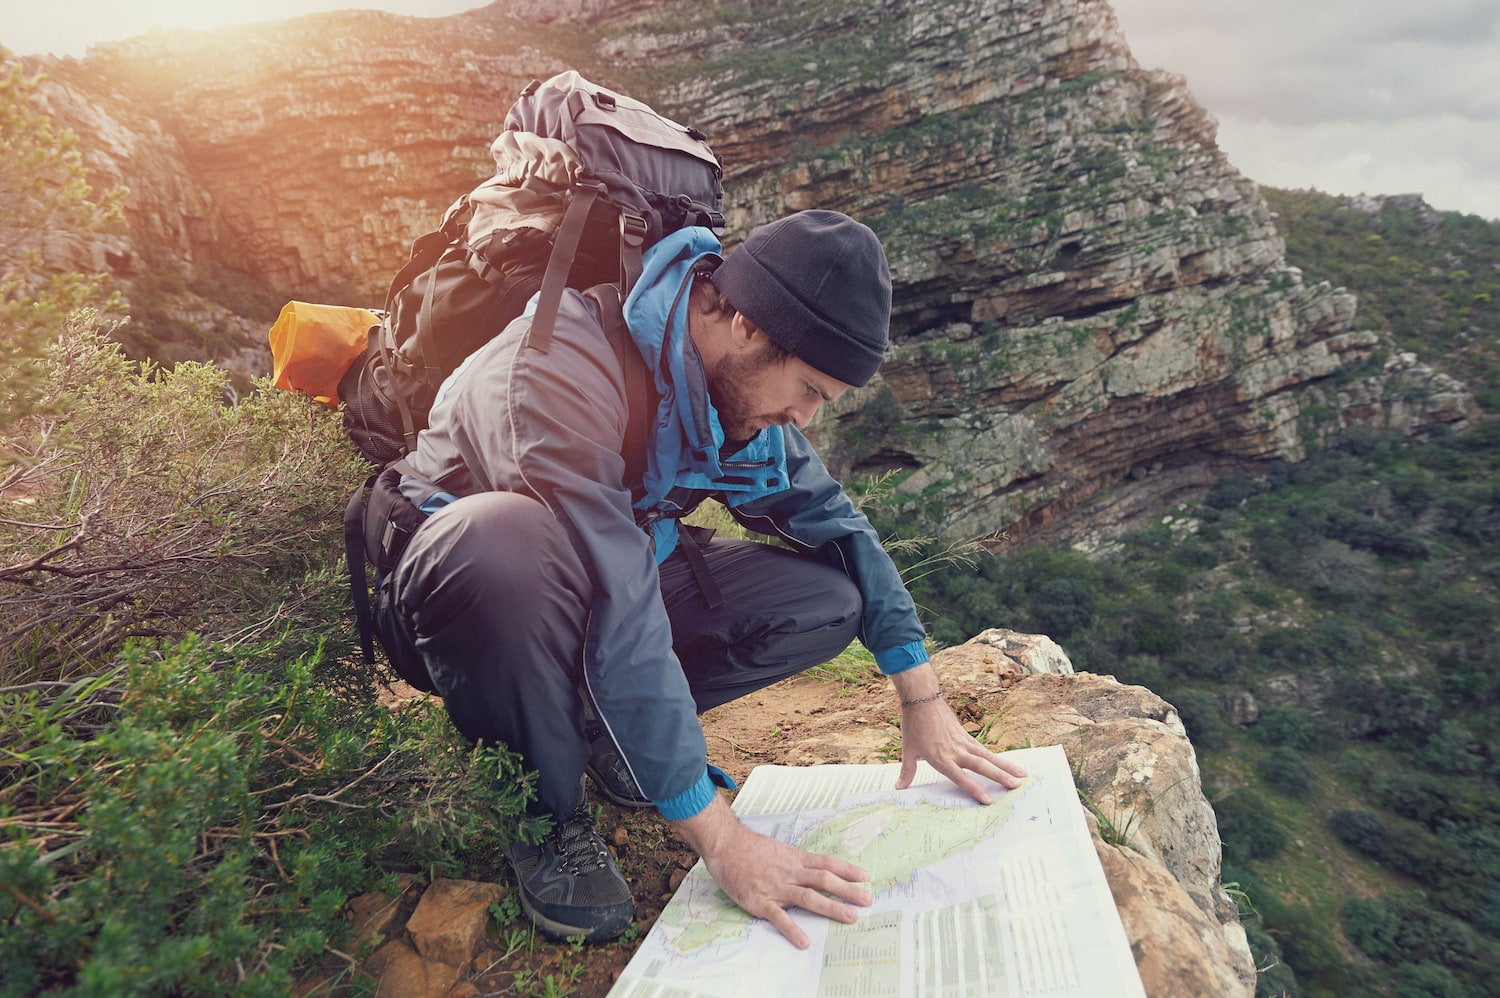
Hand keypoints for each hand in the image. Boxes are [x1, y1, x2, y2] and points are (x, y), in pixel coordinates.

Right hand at [672, 796, 871, 948]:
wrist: (725, 845)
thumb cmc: (749, 847)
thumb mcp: (777, 850)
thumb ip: (794, 861)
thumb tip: (812, 868)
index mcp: (794, 859)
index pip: (826, 863)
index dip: (847, 870)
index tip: (865, 877)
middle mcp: (790, 872)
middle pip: (824, 880)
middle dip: (848, 890)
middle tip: (867, 900)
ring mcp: (777, 887)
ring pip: (809, 897)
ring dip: (832, 908)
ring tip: (850, 917)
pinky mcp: (761, 902)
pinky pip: (779, 917)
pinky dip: (792, 929)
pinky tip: (804, 941)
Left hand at [891, 665, 1026, 803]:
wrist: (922, 699)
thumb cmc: (914, 725)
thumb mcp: (908, 749)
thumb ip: (907, 771)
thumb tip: (899, 788)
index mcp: (941, 757)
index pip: (961, 777)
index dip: (975, 788)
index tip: (989, 800)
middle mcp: (956, 751)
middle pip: (981, 765)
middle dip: (1000, 776)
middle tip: (1016, 786)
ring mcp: (963, 742)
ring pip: (988, 756)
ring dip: (1006, 766)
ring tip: (1022, 774)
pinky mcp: (967, 735)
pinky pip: (984, 749)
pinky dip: (997, 757)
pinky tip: (1009, 764)